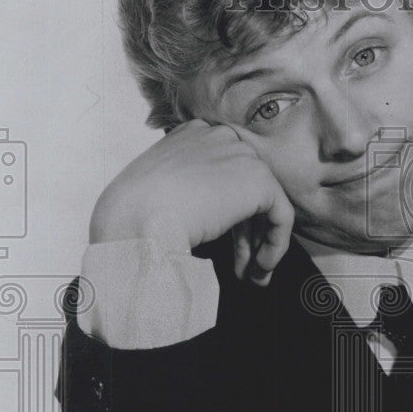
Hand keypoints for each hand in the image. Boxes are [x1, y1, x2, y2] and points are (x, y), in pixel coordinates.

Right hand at [88, 120, 293, 285]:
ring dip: (259, 243)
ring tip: (253, 275)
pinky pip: (280, 215)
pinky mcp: (259, 180)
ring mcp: (240, 155)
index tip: (222, 247)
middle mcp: (219, 137)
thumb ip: (183, 193)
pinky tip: (260, 267)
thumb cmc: (131, 215)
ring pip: (264, 203)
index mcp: (192, 136)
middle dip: (246, 233)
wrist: (135, 220)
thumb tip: (205, 218)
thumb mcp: (155, 193)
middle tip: (244, 268)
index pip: (223, 174)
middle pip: (244, 189)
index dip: (228, 215)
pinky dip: (275, 244)